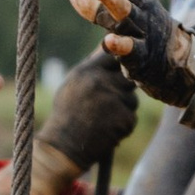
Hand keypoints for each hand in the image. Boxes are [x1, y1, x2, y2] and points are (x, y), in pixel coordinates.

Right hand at [37, 48, 138, 182]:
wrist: (62, 149)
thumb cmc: (66, 116)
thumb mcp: (72, 86)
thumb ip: (92, 68)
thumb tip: (108, 46)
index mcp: (86, 71)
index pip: (113, 55)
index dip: (119, 64)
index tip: (117, 74)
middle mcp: (100, 82)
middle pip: (128, 77)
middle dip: (123, 90)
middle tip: (109, 104)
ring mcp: (113, 100)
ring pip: (132, 99)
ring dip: (123, 110)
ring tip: (102, 120)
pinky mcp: (123, 119)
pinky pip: (131, 118)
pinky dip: (122, 126)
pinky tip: (106, 131)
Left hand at [70, 0, 194, 106]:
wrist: (175, 62)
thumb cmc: (144, 31)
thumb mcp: (128, 11)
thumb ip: (102, 1)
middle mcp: (141, 11)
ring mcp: (142, 32)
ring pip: (125, 14)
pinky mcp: (141, 56)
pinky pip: (131, 49)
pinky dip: (120, 45)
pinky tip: (108, 41)